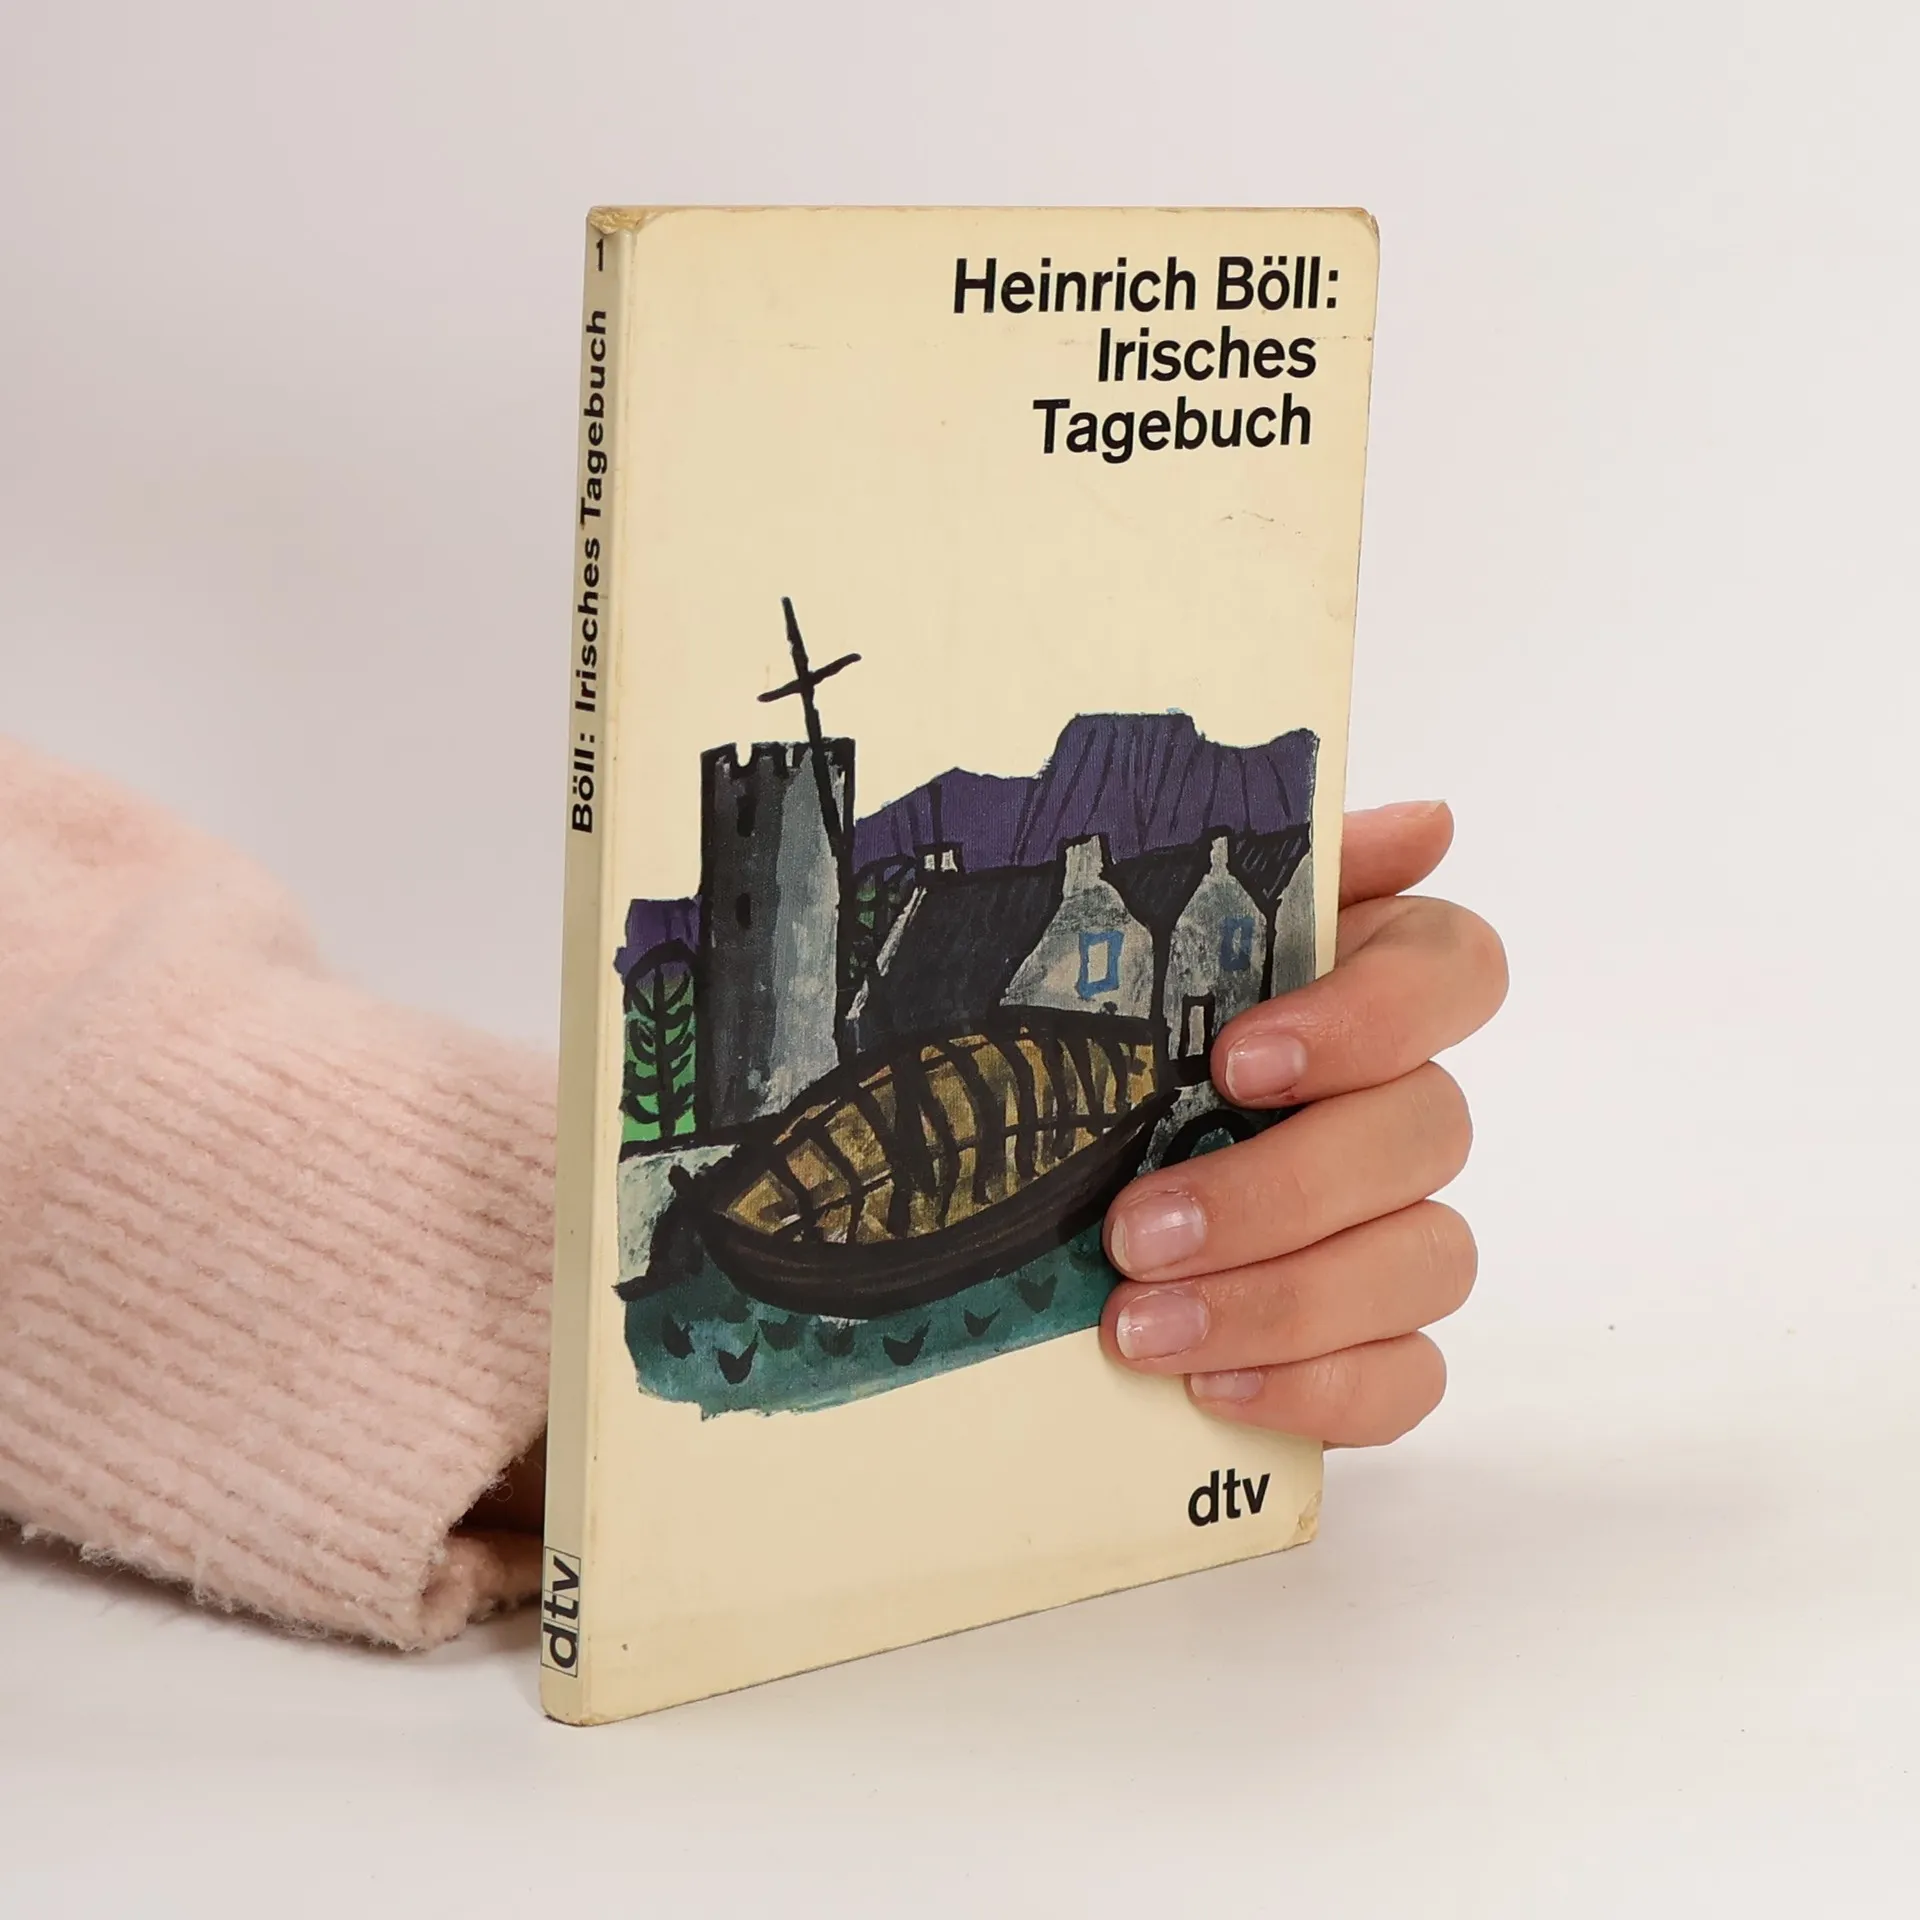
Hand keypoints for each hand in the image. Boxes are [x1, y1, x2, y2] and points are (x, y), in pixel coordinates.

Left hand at [1099, 801, 1505, 1443]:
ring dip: (1282, 1301)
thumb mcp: (1147, 938)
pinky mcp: (1377, 1339)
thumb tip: (1429, 822)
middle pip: (1427, 1132)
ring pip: (1428, 1261)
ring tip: (1139, 1326)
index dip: (1371, 1017)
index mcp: (1361, 984)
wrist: (1041, 1192)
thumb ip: (1273, 869)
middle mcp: (1401, 1101)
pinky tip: (1207, 1386)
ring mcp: (1402, 1227)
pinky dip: (1318, 1390)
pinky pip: (1409, 1377)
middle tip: (1137, 1231)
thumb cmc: (1108, 1044)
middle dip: (1278, 1191)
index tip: (1238, 1059)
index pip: (1455, 970)